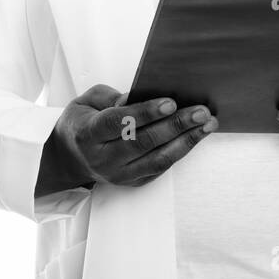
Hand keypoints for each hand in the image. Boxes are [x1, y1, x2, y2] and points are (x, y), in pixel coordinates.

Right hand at [36, 84, 217, 195]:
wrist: (70, 158)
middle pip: (143, 142)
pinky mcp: (133, 182)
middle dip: (175, 125)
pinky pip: (161, 167)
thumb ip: (112, 97)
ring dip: (186, 141)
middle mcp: (103, 158)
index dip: (145, 113)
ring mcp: (119, 174)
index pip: (119, 123)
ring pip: (156, 159)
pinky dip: (181, 151)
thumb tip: (138, 96)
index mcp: (88, 134)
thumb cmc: (84, 123)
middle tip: (201, 111)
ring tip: (208, 124)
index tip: (170, 102)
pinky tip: (197, 136)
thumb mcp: (88, 102)